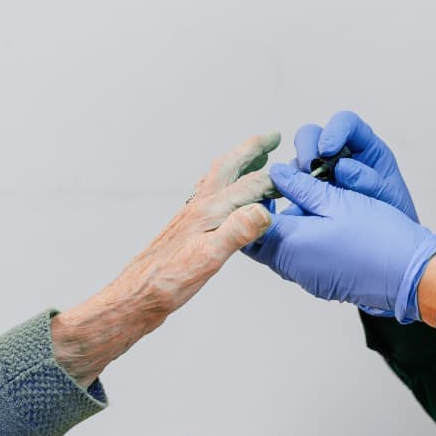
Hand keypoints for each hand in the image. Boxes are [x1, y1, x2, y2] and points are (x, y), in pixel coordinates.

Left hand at [50, 135, 277, 386]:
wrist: (137, 298)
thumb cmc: (169, 282)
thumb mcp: (208, 259)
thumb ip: (236, 232)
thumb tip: (263, 210)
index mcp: (208, 211)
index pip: (249, 186)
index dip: (275, 178)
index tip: (298, 171)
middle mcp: (199, 206)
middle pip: (229, 167)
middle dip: (252, 150)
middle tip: (273, 137)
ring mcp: (192, 215)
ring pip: (219, 178)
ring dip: (240, 163)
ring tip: (257, 159)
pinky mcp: (188, 228)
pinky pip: (212, 194)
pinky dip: (226, 184)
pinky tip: (228, 196)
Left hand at [245, 163, 435, 322]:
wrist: (409, 276)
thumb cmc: (378, 236)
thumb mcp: (338, 201)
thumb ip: (302, 187)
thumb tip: (277, 173)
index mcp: (291, 243)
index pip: (251, 222)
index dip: (252, 198)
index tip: (263, 180)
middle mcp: (292, 266)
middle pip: (259, 239)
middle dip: (262, 213)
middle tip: (277, 188)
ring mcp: (306, 277)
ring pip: (276, 249)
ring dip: (282, 225)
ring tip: (299, 199)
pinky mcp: (319, 282)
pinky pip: (294, 259)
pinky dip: (296, 239)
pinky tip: (314, 220)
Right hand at [294, 111, 417, 220]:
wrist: (389, 250)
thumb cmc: (395, 218)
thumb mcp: (389, 198)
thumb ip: (371, 182)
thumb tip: (342, 168)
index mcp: (365, 146)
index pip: (345, 123)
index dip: (334, 130)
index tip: (326, 150)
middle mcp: (339, 155)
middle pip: (312, 135)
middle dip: (307, 148)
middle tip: (307, 170)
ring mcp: (320, 175)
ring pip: (297, 160)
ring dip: (295, 173)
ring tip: (300, 193)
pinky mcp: (307, 195)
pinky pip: (289, 188)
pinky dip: (286, 194)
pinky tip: (291, 206)